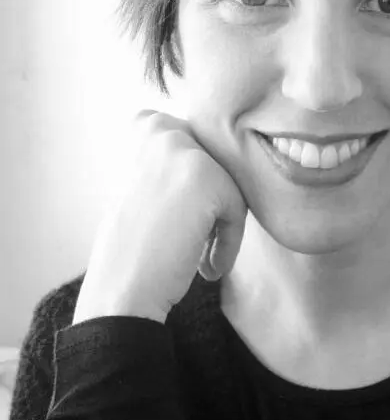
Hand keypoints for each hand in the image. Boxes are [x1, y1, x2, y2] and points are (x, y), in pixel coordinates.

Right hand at [73, 110, 247, 324]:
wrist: (121, 291)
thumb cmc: (136, 247)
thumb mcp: (148, 185)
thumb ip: (178, 164)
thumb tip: (226, 159)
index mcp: (148, 127)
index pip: (202, 137)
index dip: (201, 176)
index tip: (187, 209)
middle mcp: (165, 131)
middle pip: (222, 163)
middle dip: (216, 199)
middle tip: (192, 234)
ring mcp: (185, 151)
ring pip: (232, 185)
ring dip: (221, 222)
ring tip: (199, 253)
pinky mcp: (206, 178)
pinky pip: (237, 208)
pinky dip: (228, 242)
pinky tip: (207, 266)